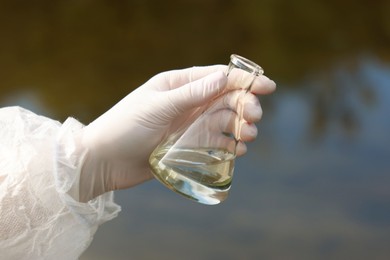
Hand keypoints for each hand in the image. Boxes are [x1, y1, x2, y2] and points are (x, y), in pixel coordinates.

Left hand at [78, 65, 275, 201]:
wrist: (103, 160)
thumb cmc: (125, 127)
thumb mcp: (158, 106)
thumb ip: (193, 93)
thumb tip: (225, 77)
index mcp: (178, 85)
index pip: (217, 77)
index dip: (243, 80)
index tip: (266, 86)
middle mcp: (186, 103)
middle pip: (225, 100)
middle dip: (244, 106)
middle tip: (253, 117)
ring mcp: (188, 125)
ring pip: (223, 122)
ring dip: (239, 127)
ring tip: (247, 136)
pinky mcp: (188, 147)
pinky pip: (215, 143)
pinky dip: (229, 145)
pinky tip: (238, 150)